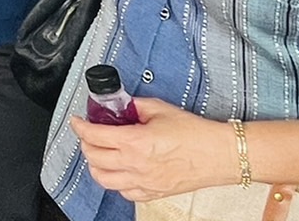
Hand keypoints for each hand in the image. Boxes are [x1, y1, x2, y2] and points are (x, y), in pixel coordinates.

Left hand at [71, 98, 237, 201]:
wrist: (220, 154)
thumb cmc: (196, 134)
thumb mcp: (160, 109)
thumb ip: (134, 106)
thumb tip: (120, 105)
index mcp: (135, 142)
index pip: (94, 136)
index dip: (80, 126)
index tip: (78, 121)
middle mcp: (135, 165)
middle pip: (94, 157)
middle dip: (86, 143)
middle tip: (89, 134)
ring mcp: (143, 182)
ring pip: (103, 179)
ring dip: (95, 165)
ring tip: (99, 154)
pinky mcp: (153, 193)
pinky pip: (124, 192)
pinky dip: (115, 182)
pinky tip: (119, 171)